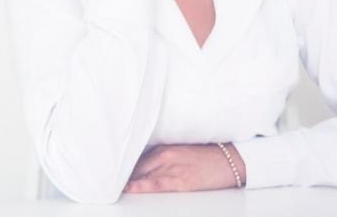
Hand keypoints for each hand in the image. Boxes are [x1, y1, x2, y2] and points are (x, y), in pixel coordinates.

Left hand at [123, 143, 245, 193]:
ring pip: (144, 175)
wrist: (230, 160)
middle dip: (123, 172)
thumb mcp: (183, 150)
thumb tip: (146, 162)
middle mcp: (168, 155)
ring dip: (128, 180)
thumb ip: (164, 154)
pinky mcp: (182, 182)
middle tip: (106, 177)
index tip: (112, 166)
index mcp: (167, 147)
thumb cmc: (207, 155)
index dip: (125, 163)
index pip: (139, 156)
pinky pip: (157, 185)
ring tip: (112, 185)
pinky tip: (131, 189)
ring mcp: (174, 168)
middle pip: (138, 165)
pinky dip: (142, 186)